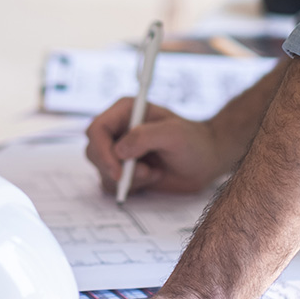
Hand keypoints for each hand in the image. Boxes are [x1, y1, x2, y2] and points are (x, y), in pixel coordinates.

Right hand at [84, 98, 228, 194]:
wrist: (205, 161)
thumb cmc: (194, 141)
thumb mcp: (174, 134)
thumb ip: (145, 136)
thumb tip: (119, 150)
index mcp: (125, 111)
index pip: (97, 129)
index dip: (102, 151)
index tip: (118, 171)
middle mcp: (118, 129)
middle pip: (94, 152)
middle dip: (116, 169)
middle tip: (146, 173)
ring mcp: (119, 150)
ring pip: (102, 171)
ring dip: (129, 179)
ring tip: (154, 172)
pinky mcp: (124, 170)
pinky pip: (112, 184)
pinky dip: (132, 187)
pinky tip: (153, 176)